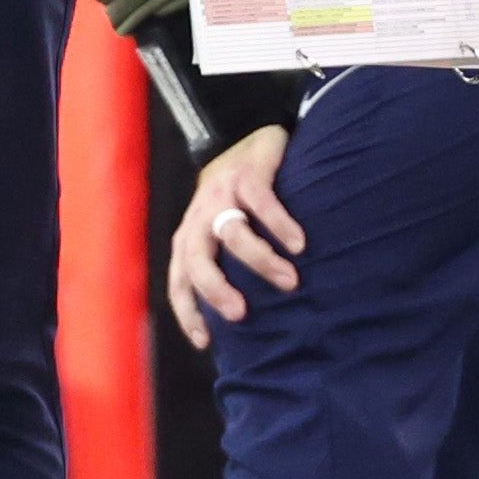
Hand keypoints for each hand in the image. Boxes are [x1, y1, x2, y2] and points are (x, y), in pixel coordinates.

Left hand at [167, 125, 304, 347]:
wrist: (253, 137)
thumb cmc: (240, 198)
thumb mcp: (223, 230)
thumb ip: (226, 264)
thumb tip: (242, 316)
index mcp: (190, 235)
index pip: (179, 279)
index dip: (187, 311)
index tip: (205, 341)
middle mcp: (200, 216)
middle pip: (196, 257)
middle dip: (215, 288)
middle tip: (241, 313)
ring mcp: (222, 192)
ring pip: (232, 232)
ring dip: (260, 260)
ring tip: (289, 280)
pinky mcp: (248, 172)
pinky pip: (261, 201)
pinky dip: (279, 223)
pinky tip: (299, 243)